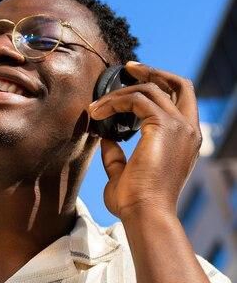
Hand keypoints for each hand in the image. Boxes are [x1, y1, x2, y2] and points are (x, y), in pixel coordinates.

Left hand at [88, 61, 201, 218]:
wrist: (145, 213)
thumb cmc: (135, 201)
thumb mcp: (123, 173)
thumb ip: (116, 154)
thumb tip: (105, 139)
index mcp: (185, 140)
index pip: (180, 100)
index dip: (158, 86)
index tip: (130, 82)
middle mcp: (188, 130)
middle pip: (180, 84)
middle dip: (153, 72)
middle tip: (128, 68)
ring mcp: (180, 127)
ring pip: (150, 90)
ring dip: (118, 94)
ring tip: (94, 107)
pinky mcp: (164, 126)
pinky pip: (137, 99)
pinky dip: (114, 102)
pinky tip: (97, 113)